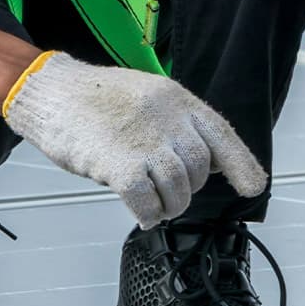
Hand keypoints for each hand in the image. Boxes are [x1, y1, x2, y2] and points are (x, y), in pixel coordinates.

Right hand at [2, 52, 266, 226]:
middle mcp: (168, 119)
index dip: (240, 164)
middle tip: (170, 192)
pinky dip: (149, 214)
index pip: (221, 135)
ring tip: (156, 205)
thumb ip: (178, 123)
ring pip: (178, 190)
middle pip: (198, 169)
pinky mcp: (120, 166)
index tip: (253, 188)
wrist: (51, 92)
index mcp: (178, 100)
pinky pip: (148, 203)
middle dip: (189, 188)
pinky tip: (142, 212)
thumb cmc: (96, 99)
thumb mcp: (148, 96)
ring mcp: (145, 142)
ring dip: (170, 206)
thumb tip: (207, 162)